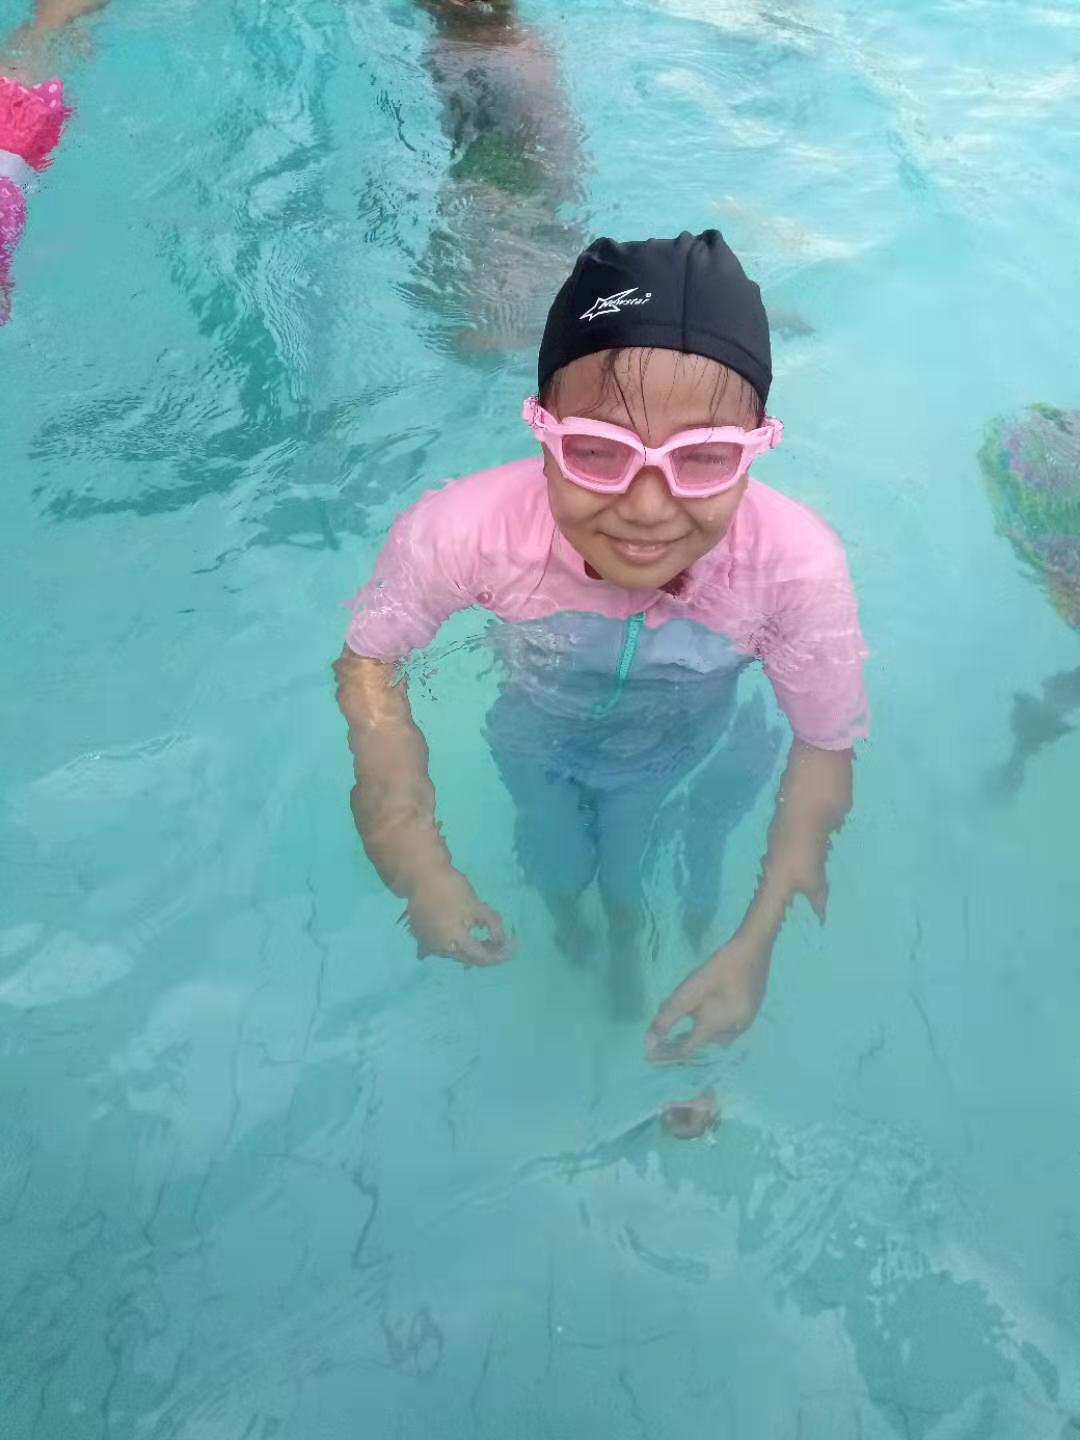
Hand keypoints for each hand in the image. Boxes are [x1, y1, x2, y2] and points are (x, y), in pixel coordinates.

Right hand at [405, 867, 509, 965]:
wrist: (422, 876)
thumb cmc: (452, 889)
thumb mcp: (479, 906)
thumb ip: (494, 926)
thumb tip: (501, 942)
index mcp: (457, 943)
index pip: (482, 957)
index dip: (498, 957)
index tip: (510, 953)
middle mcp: (441, 950)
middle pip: (468, 958)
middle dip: (485, 954)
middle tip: (498, 946)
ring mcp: (428, 945)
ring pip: (454, 954)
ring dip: (468, 950)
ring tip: (481, 941)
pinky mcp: (419, 937)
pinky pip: (440, 947)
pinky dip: (453, 944)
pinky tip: (459, 936)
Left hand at [646, 935, 771, 1060]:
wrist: (752, 950)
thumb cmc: (717, 970)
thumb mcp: (687, 992)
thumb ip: (666, 1019)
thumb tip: (648, 1045)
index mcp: (714, 1029)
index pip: (687, 1049)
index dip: (670, 1052)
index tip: (654, 1056)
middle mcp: (732, 1033)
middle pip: (703, 1042)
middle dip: (686, 1039)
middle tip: (669, 1034)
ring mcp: (745, 1023)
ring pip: (718, 1036)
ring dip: (702, 1031)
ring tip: (689, 1022)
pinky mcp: (751, 1013)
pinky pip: (729, 1027)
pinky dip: (716, 1024)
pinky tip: (711, 1011)